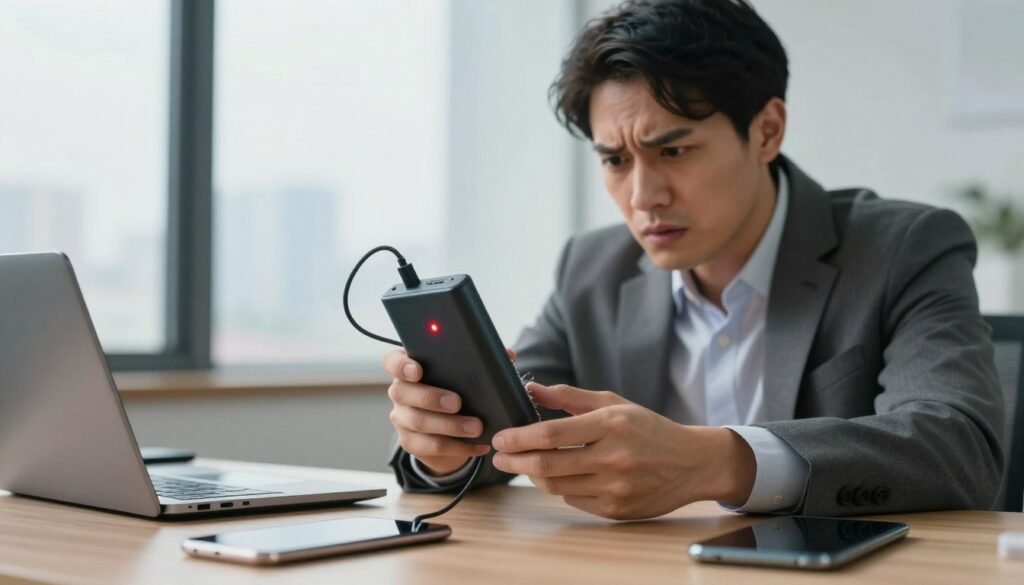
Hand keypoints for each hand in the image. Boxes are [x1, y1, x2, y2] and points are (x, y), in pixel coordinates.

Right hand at [382, 347, 515, 475]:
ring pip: (418, 422)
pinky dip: (458, 447)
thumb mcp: (466, 376)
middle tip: (457, 402)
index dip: (401, 365)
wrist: (449, 430)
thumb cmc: (457, 392)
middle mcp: (400, 391)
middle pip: (403, 392)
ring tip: (476, 427)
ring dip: (449, 425)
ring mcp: (402, 418)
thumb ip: (483, 362)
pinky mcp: (411, 442)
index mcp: (410, 368)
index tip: (417, 370)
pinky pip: (430, 446)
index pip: (392, 361)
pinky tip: (479, 445)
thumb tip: (508, 354)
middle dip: (431, 397)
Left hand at [490, 383, 755, 519]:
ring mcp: (614, 487)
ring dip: (533, 476)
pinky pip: (574, 500)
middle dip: (515, 462)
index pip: (552, 434)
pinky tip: (557, 476)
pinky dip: (560, 488)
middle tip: (498, 457)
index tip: (500, 438)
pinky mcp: (616, 510)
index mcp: (611, 425)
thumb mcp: (614, 403)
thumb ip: (570, 397)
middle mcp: (613, 458)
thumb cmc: (649, 429)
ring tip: (523, 465)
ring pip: (556, 486)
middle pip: (547, 465)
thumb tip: (531, 389)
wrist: (692, 463)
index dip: (519, 437)